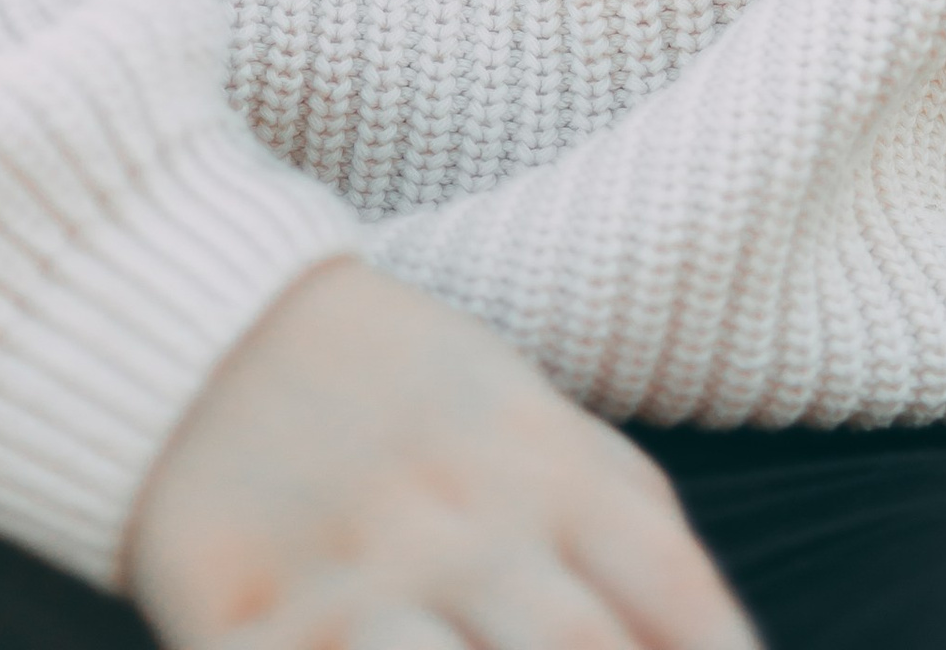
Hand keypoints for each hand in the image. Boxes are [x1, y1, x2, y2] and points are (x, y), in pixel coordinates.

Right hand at [126, 257, 761, 649]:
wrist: (220, 327)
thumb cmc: (417, 407)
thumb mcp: (540, 427)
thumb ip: (633, 531)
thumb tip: (725, 646)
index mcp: (545, 470)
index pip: (669, 586)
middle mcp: (460, 521)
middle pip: (573, 647)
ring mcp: (349, 574)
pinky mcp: (239, 616)